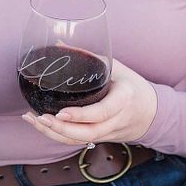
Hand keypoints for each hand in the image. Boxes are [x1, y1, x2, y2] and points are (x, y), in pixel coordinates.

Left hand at [21, 57, 156, 145]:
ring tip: (34, 121)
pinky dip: (59, 136)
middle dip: (62, 129)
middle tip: (40, 118)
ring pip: (82, 140)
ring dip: (55, 134)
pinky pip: (80, 141)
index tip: (60, 112)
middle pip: (89, 133)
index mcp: (124, 99)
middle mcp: (117, 119)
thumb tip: (59, 44)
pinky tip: (42, 126)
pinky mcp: (101, 138)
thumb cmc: (132, 85)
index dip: (81, 115)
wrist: (152, 112)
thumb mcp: (117, 67)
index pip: (102, 112)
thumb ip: (89, 57)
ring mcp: (109, 132)